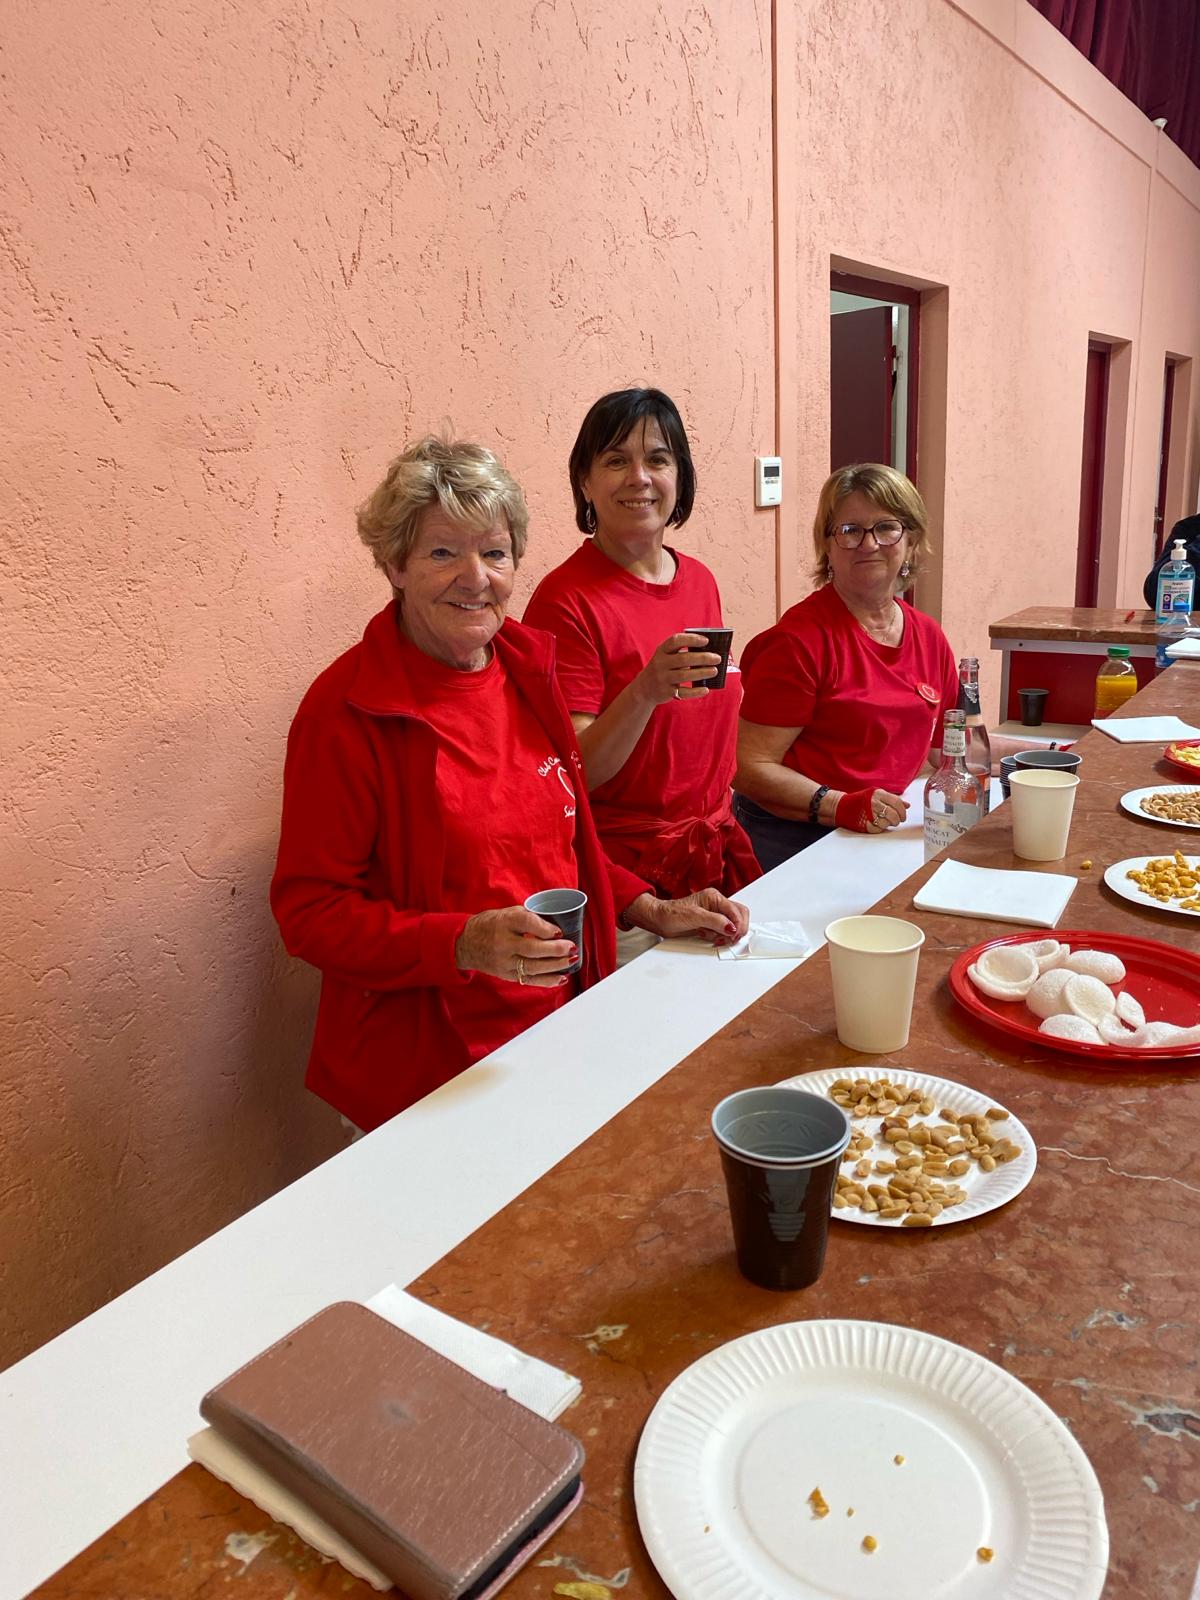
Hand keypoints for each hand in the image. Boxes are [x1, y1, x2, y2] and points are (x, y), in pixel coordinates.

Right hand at [455, 906, 574, 986]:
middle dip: (556, 949)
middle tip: (571, 947)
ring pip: (533, 966)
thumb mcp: (506, 913)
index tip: (559, 931)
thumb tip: (557, 923)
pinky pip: (530, 980)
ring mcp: (504, 961)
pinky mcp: (506, 975)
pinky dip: (548, 980)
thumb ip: (529, 917)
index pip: (527, 923)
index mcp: (504, 922)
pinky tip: (562, 977)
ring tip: (571, 960)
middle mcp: (503, 942)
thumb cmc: (491, 925)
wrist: (466, 943)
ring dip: (556, 965)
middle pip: (532, 948)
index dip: (545, 928)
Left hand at [622, 888, 749, 945]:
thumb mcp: (694, 916)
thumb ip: (714, 921)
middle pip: (739, 915)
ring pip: (733, 924)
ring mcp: (714, 914)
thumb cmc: (672, 913)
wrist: (660, 920)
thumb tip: (731, 927)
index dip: (738, 924)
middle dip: (737, 928)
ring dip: (728, 934)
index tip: (734, 935)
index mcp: (714, 897)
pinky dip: (721, 937)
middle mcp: (716, 904)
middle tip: (730, 939)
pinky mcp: (711, 924)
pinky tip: (712, 938)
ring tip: (717, 939)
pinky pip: (724, 931)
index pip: (735, 910)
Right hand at [634, 633, 721, 705]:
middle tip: (717, 658)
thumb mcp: (665, 656)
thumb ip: (681, 652)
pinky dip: (696, 691)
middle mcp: (660, 663)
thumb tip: (709, 651)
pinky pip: (683, 692)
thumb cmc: (662, 668)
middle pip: (684, 659)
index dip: (691, 639)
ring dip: (702, 672)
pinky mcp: (667, 692)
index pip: (675, 641)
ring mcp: (663, 678)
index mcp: (662, 651)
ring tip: (715, 671)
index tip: (706, 641)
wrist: (644, 689)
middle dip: (703, 658)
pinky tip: (706, 689)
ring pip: (684, 675)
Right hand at [834, 787, 909, 833]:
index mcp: (877, 794)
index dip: (902, 811)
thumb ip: (892, 799)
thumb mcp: (876, 795)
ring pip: (887, 823)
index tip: (903, 816)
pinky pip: (878, 829)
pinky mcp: (863, 823)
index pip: (897, 802)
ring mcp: (868, 813)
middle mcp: (873, 803)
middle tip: (897, 821)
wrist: (841, 806)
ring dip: (889, 824)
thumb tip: (907, 805)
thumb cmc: (860, 800)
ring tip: (885, 822)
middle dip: (898, 820)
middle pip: (893, 814)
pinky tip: (877, 824)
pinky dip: (880, 828)